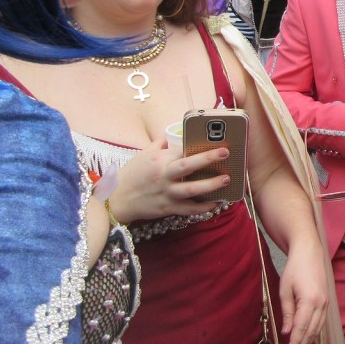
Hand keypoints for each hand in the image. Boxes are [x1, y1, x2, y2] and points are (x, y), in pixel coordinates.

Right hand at [109, 139, 227, 222]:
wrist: (117, 200)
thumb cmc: (132, 175)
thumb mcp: (143, 154)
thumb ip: (160, 144)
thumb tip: (176, 134)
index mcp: (159, 160)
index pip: (182, 149)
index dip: (198, 145)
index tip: (215, 140)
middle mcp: (164, 175)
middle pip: (188, 166)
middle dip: (208, 158)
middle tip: (226, 152)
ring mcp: (167, 193)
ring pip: (192, 189)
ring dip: (211, 185)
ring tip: (227, 179)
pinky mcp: (168, 208)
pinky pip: (188, 209)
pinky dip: (203, 207)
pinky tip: (216, 203)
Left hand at [277, 238, 329, 343]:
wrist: (309, 252)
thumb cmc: (295, 268)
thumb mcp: (285, 290)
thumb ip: (287, 312)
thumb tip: (287, 332)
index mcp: (309, 300)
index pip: (301, 329)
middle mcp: (321, 304)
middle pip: (312, 332)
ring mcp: (326, 302)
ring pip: (318, 328)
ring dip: (308, 340)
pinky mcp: (327, 301)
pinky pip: (321, 321)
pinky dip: (314, 331)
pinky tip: (307, 336)